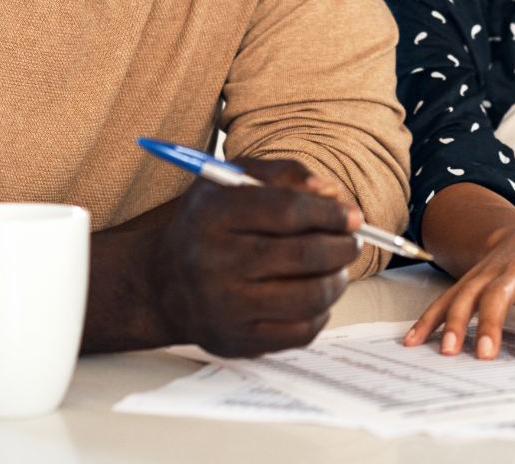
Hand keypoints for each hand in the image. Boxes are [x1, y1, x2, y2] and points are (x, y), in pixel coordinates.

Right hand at [131, 157, 360, 356]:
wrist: (163, 283)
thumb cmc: (208, 225)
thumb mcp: (232, 181)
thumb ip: (284, 174)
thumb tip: (331, 192)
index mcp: (212, 214)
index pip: (287, 211)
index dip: (330, 213)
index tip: (351, 216)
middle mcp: (212, 261)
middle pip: (303, 255)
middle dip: (342, 247)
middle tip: (351, 242)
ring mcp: (223, 306)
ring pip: (309, 297)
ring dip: (337, 280)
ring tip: (337, 269)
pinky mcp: (236, 340)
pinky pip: (300, 331)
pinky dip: (321, 313)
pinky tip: (314, 297)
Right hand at [401, 214, 514, 359]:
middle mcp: (511, 273)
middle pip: (497, 297)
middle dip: (489, 325)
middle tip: (485, 354)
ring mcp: (485, 275)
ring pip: (466, 296)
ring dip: (455, 323)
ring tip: (448, 351)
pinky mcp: (467, 281)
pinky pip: (445, 299)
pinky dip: (429, 319)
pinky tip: (415, 339)